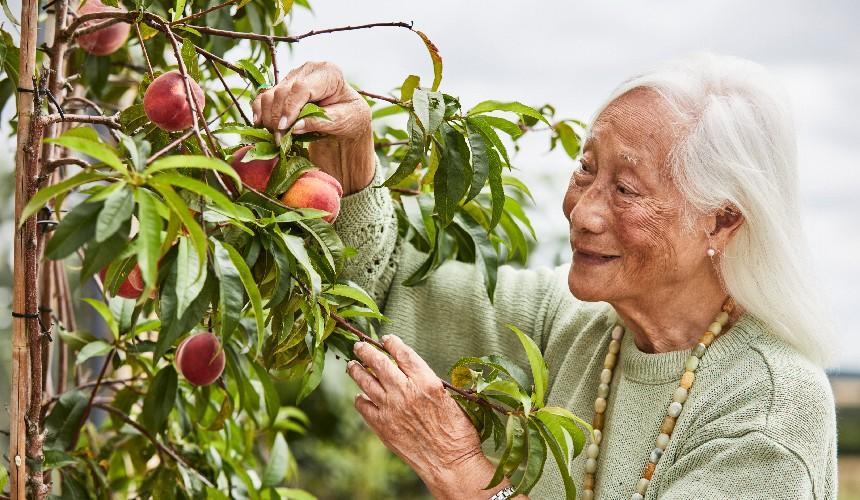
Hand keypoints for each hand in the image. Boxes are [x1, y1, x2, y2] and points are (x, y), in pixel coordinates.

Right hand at [251, 61, 374, 194]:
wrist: (346, 116)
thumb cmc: (350, 117)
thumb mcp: (343, 121)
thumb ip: (321, 122)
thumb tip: (295, 127)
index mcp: (329, 73)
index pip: (302, 88)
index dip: (290, 108)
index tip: (285, 128)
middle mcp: (308, 69)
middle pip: (283, 91)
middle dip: (278, 117)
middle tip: (280, 139)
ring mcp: (294, 76)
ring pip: (270, 94)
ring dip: (268, 116)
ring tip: (276, 136)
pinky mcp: (283, 86)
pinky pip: (264, 97)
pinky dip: (260, 111)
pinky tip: (261, 125)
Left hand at [348, 335, 505, 499]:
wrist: (450, 463)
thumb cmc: (458, 432)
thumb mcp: (449, 398)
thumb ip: (428, 382)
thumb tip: (411, 372)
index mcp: (426, 381)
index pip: (402, 353)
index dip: (391, 342)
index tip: (385, 339)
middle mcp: (405, 391)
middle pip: (379, 362)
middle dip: (366, 350)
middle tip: (359, 346)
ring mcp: (391, 409)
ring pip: (365, 381)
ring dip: (356, 370)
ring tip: (352, 365)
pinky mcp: (382, 426)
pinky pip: (363, 406)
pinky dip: (360, 398)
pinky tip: (361, 396)